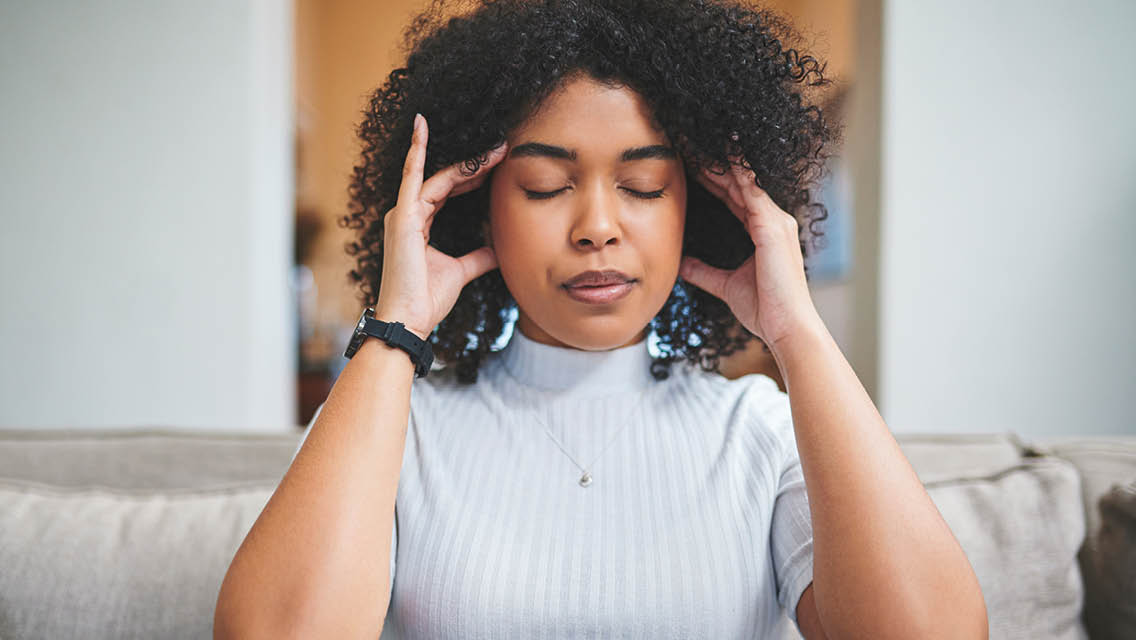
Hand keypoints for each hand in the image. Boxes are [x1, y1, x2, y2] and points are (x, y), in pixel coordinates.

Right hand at [374, 113, 507, 338]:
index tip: (495, 164)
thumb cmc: (427, 299)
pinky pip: (411, 177)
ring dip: (466, 163)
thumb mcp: (461, 272)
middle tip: (501, 149)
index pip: (447, 190)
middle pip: (444, 180)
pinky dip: (416, 152)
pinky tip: (422, 128)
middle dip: (474, 165)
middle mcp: (407, 214)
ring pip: (437, 177)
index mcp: (418, 224)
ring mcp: (402, 214)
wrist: (410, 319)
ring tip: (493, 150)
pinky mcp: (402, 217)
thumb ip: (478, 257)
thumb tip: (498, 250)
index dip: (471, 177)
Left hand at [679, 155, 823, 351]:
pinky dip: (739, 171)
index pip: (735, 197)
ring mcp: (776, 222)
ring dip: (724, 160)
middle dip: (716, 164)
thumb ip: (706, 273)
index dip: (715, 180)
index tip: (694, 165)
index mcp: (764, 232)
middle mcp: (774, 221)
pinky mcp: (772, 227)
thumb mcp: (727, 286)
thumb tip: (683, 265)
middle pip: (739, 184)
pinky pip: (752, 191)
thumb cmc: (766, 310)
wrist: (787, 328)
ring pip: (745, 182)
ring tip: (702, 140)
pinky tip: (725, 153)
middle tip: (692, 143)